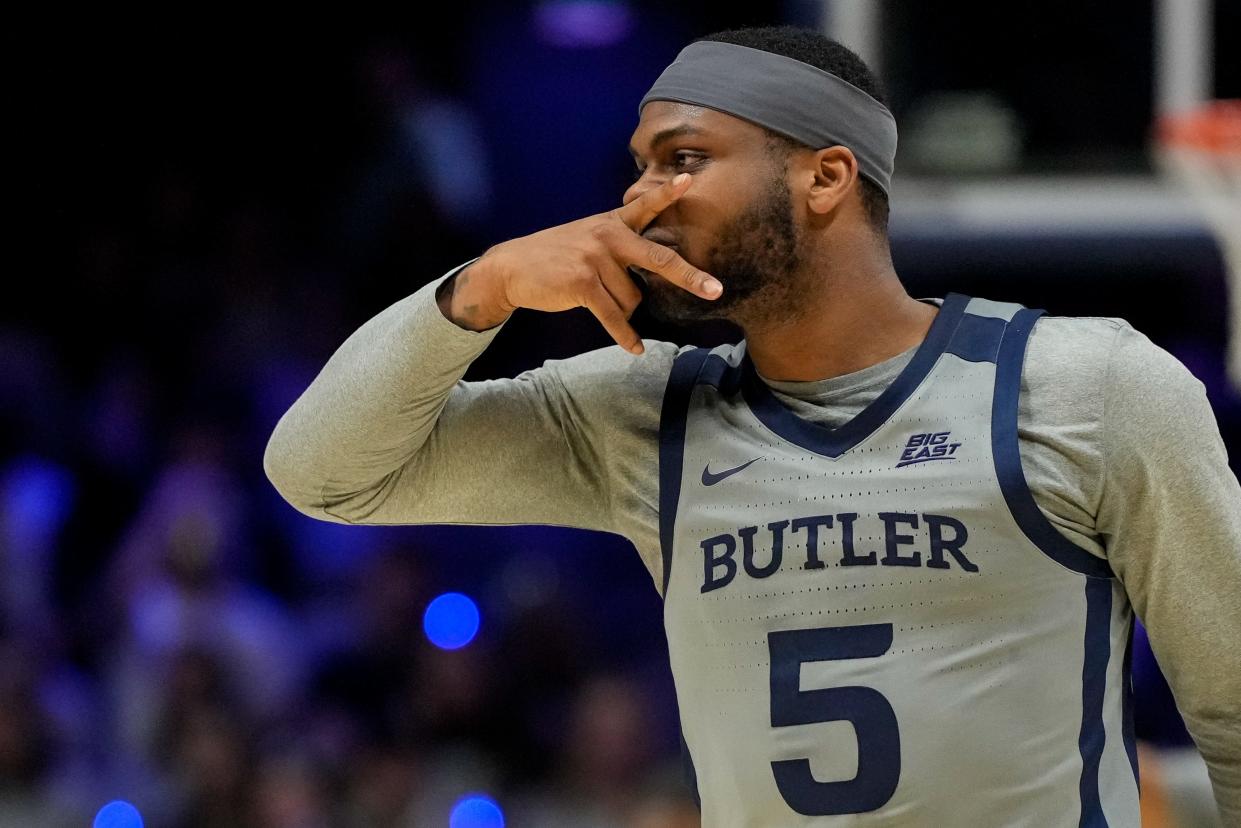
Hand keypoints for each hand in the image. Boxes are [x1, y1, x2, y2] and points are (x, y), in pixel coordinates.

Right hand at [438, 173, 721, 352]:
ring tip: (597, 301)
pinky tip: (635, 348)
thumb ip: (618, 245)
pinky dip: (625, 336)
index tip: (689, 181)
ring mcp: (596, 258)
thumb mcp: (587, 238)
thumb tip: (648, 279)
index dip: (667, 194)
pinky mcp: (583, 283)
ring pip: (632, 299)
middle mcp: (607, 236)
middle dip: (689, 276)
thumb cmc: (555, 257)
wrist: (512, 268)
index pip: (644, 206)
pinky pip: (614, 316)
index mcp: (611, 223)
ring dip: (622, 311)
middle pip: (659, 258)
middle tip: (716, 290)